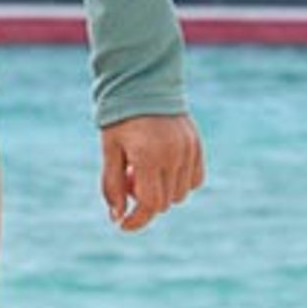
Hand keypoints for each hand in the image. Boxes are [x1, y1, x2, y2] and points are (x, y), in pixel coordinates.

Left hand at [101, 115, 204, 232]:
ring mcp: (188, 150)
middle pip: (164, 203)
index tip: (123, 225)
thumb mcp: (109, 150)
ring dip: (162, 191)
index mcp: (148, 156)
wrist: (143, 82)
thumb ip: (112, 185)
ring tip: (146, 167)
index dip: (135, 220)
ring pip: (181, 194)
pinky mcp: (197, 145)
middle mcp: (172, 155)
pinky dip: (180, 182)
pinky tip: (163, 166)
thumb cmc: (120, 117)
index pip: (149, 204)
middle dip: (145, 200)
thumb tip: (117, 217)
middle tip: (130, 176)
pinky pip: (195, 180)